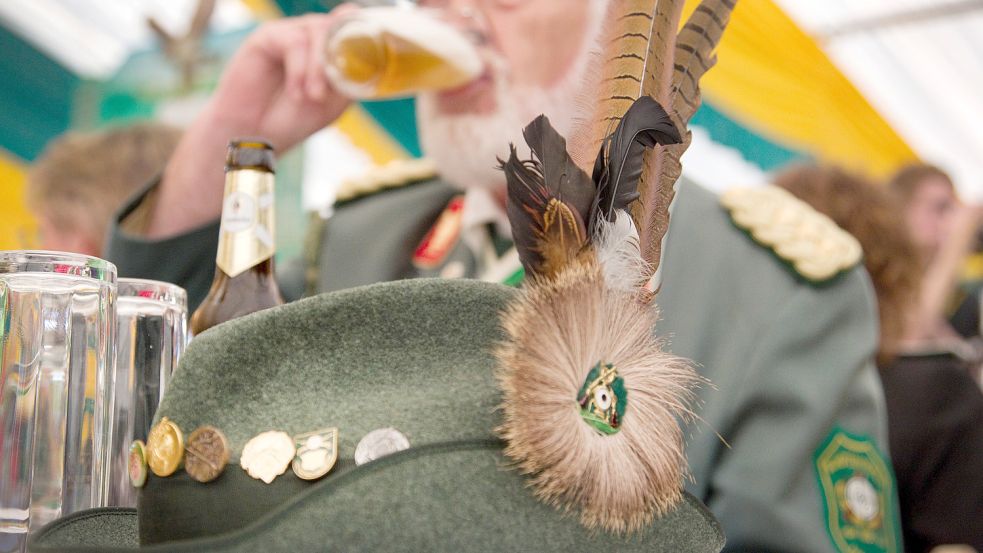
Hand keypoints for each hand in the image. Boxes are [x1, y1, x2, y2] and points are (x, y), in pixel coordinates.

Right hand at [148, 7, 356, 237]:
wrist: (257, 136)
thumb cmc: (294, 119)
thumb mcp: (335, 101)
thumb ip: (352, 78)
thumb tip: (372, 58)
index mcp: (330, 47)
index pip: (353, 23)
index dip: (366, 29)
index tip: (379, 49)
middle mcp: (311, 35)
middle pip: (338, 25)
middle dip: (339, 60)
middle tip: (328, 93)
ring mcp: (289, 33)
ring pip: (317, 32)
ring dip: (318, 69)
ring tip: (312, 97)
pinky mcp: (267, 37)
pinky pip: (293, 42)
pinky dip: (299, 70)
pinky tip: (296, 93)